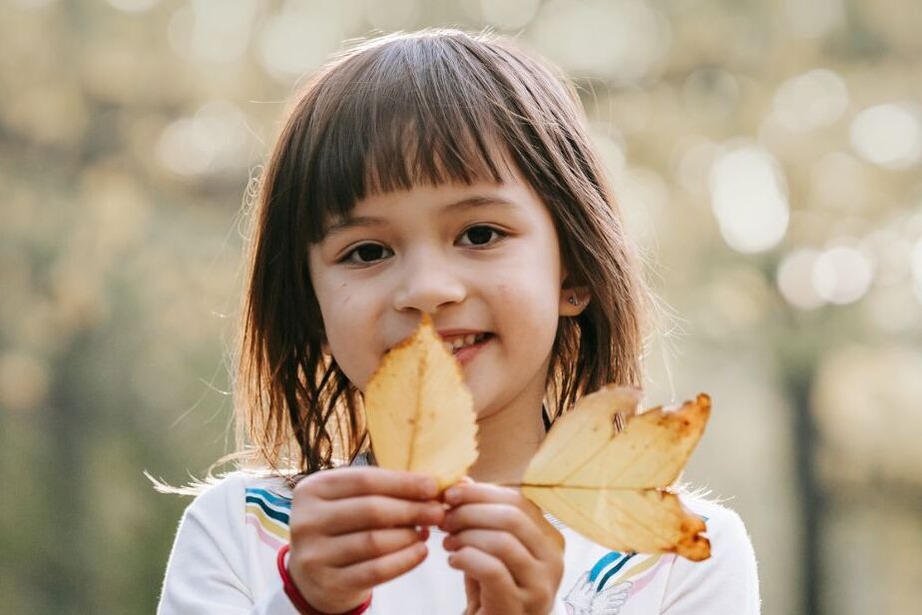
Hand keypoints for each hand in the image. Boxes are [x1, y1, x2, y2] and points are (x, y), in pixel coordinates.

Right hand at [287, 467, 443, 612]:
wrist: (314, 576)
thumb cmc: (341, 527)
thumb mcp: (348, 501)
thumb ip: (380, 490)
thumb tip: (430, 487)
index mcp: (312, 489)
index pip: (364, 480)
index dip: (402, 482)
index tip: (432, 486)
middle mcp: (306, 520)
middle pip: (371, 509)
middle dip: (411, 509)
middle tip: (437, 512)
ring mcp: (314, 554)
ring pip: (375, 541)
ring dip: (409, 535)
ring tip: (426, 532)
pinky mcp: (328, 583)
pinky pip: (377, 570)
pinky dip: (405, 560)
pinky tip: (421, 552)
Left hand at [440, 482, 564, 614]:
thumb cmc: (492, 588)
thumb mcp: (488, 547)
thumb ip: (480, 515)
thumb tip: (463, 480)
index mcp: (550, 539)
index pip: (518, 501)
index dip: (481, 493)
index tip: (449, 494)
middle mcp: (553, 560)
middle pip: (512, 517)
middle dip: (471, 512)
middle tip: (445, 519)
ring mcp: (540, 585)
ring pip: (503, 542)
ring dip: (467, 536)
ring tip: (447, 542)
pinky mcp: (520, 606)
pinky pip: (492, 570)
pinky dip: (467, 559)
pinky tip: (454, 561)